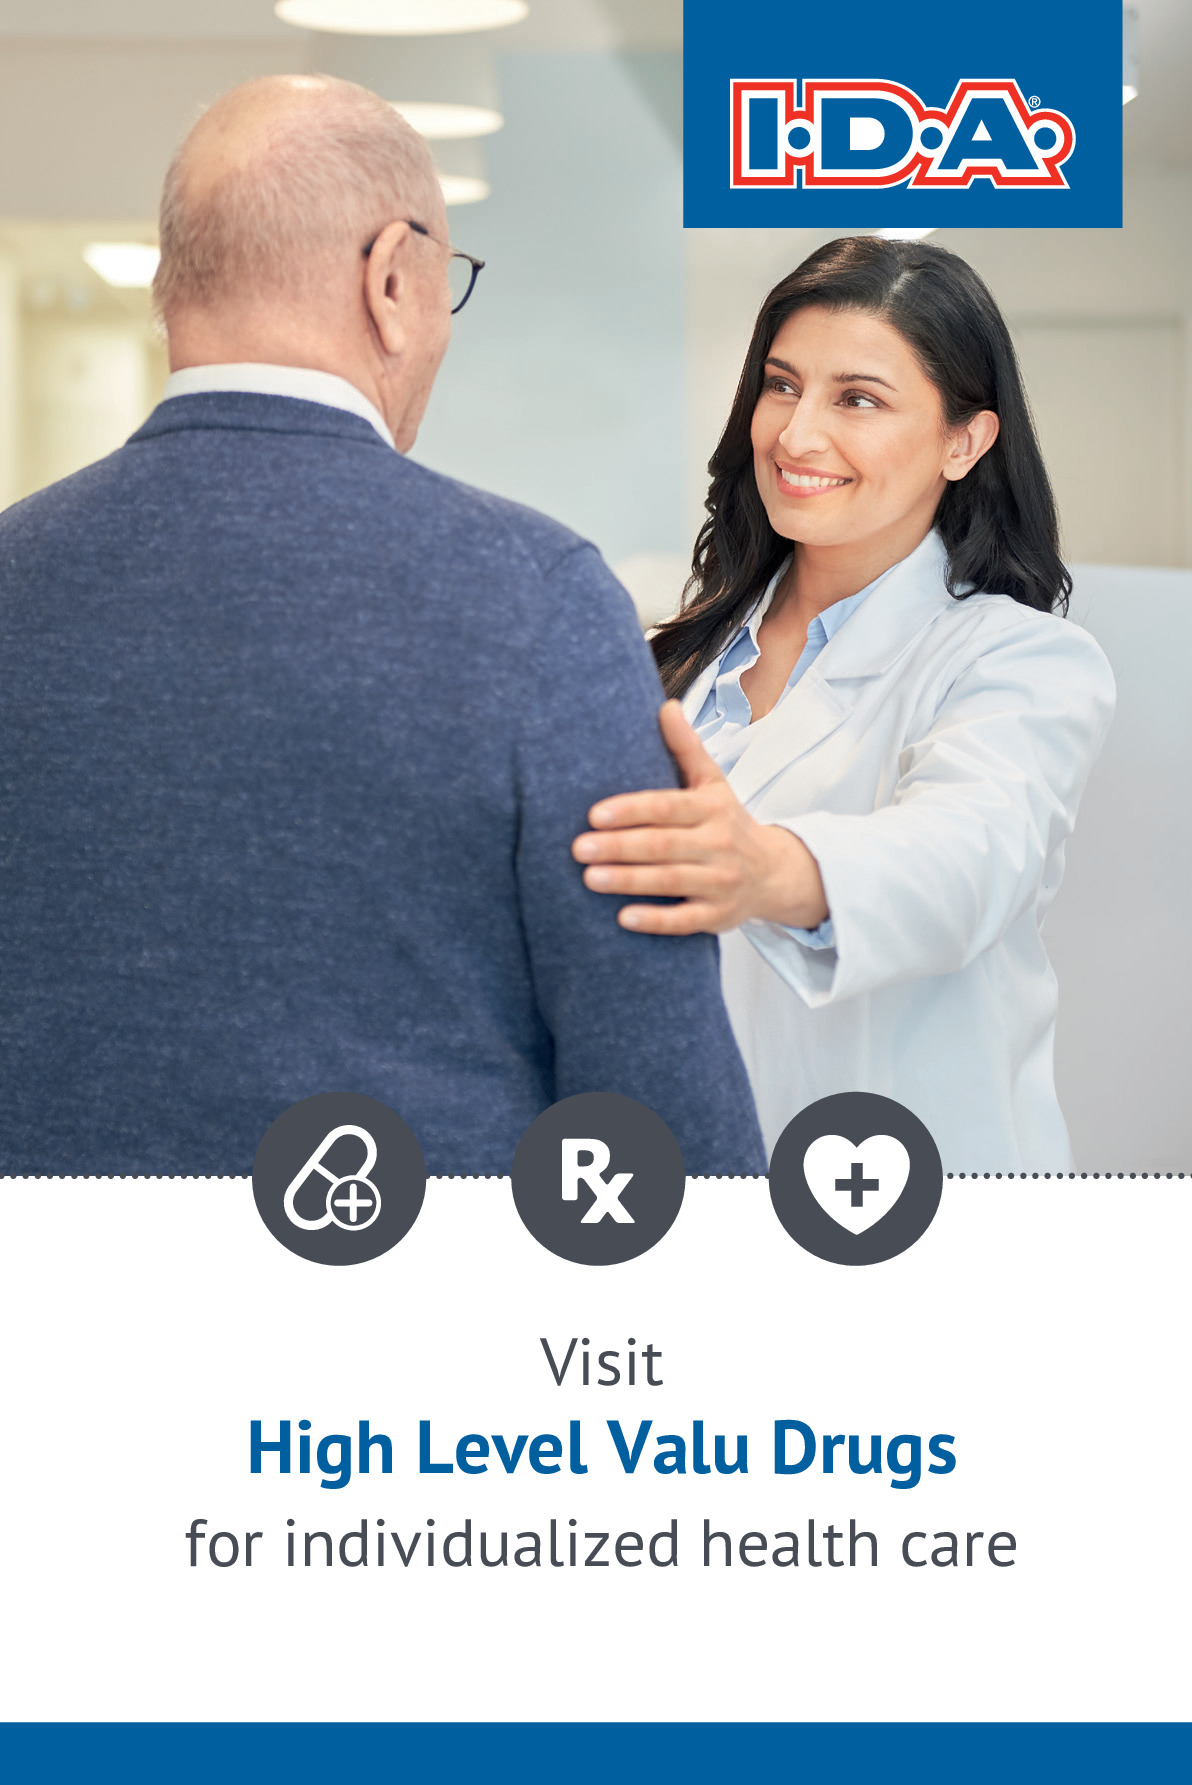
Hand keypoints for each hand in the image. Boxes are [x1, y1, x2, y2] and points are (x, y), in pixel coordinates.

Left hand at [572, 700, 828, 934]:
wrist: (774, 872)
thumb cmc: (727, 822)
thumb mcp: (713, 783)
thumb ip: (686, 748)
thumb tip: (666, 706)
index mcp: (712, 808)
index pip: (667, 807)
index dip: (631, 810)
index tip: (594, 814)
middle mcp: (719, 844)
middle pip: (664, 845)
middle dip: (620, 846)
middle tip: (578, 848)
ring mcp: (720, 882)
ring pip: (670, 881)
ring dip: (628, 881)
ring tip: (589, 878)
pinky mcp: (718, 916)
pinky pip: (685, 921)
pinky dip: (656, 920)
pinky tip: (624, 918)